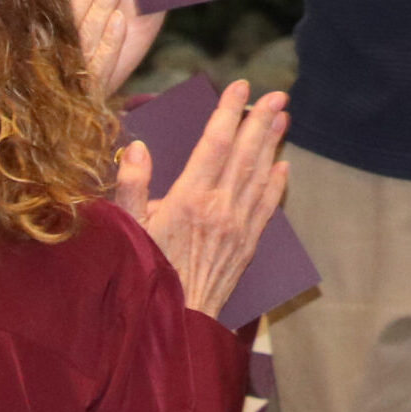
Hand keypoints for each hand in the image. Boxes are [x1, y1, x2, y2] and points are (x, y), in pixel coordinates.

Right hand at [114, 81, 289, 319]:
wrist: (175, 324)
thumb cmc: (145, 275)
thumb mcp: (127, 230)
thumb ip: (130, 186)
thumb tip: (137, 148)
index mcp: (189, 199)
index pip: (215, 144)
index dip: (228, 113)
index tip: (239, 87)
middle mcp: (219, 208)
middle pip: (245, 154)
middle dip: (261, 121)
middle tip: (277, 94)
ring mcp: (237, 227)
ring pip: (260, 176)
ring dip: (273, 144)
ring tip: (283, 117)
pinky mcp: (246, 246)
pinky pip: (266, 208)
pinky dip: (276, 184)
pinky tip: (283, 166)